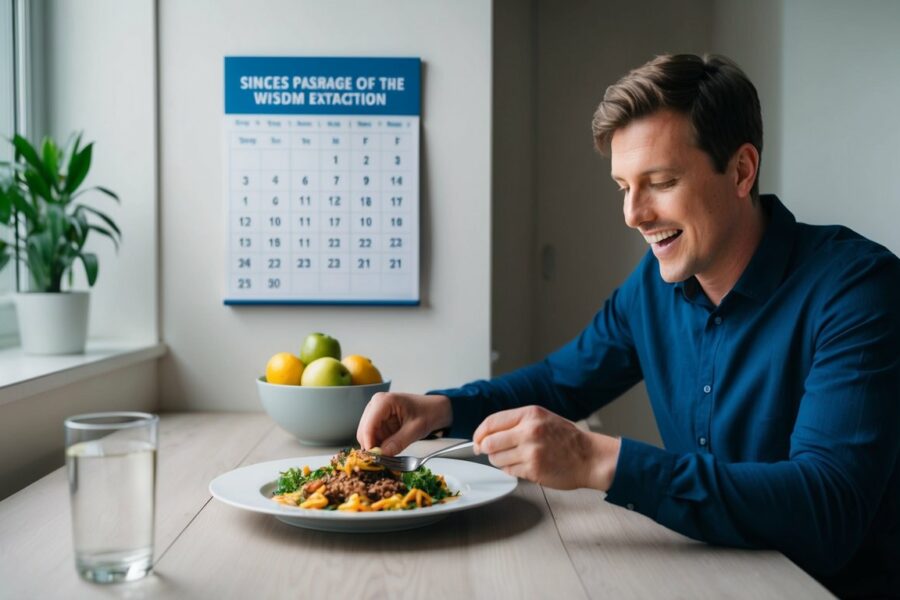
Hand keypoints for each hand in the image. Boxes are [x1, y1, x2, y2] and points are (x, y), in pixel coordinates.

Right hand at [356, 392, 451, 455]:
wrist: (433, 409)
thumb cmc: (427, 413)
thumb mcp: (416, 429)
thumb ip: (399, 442)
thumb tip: (382, 454)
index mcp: (384, 401)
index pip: (369, 425)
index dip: (369, 443)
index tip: (374, 458)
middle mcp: (375, 405)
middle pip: (364, 432)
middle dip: (372, 447)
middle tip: (383, 460)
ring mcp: (375, 414)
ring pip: (366, 436)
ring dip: (375, 447)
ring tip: (389, 455)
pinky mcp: (378, 422)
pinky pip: (373, 438)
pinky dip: (379, 446)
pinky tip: (389, 450)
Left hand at [472, 405, 620, 490]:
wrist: (590, 457)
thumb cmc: (568, 439)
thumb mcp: (543, 419)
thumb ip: (517, 423)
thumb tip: (488, 434)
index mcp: (530, 415)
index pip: (491, 422)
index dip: (479, 433)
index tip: (477, 440)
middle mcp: (529, 431)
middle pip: (489, 442)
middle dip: (485, 449)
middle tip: (488, 452)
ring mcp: (531, 451)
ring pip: (496, 459)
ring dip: (499, 461)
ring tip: (513, 459)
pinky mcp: (533, 470)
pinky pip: (509, 471)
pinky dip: (511, 470)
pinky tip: (524, 466)